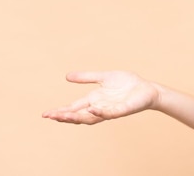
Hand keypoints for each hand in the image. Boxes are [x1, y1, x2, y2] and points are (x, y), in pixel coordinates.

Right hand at [42, 71, 158, 124]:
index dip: (61, 111)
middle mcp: (100, 107)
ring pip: (92, 117)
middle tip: (51, 116)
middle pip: (79, 115)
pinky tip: (93, 109)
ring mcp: (111, 110)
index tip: (46, 114)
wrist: (146, 88)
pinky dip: (101, 112)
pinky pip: (111, 113)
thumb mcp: (104, 77)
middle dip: (65, 116)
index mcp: (94, 99)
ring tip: (65, 115)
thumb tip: (66, 76)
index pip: (74, 108)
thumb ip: (87, 77)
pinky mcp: (123, 110)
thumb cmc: (126, 84)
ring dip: (79, 117)